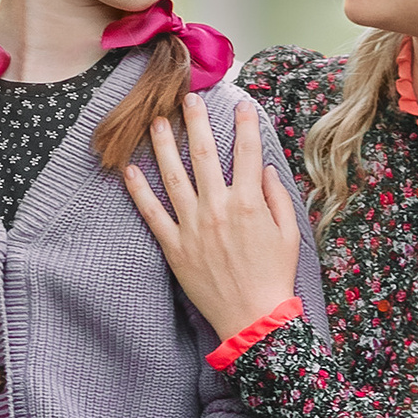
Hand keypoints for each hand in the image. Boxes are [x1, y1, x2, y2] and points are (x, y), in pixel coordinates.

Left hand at [121, 95, 301, 342]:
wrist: (253, 318)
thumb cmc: (274, 276)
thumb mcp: (289, 234)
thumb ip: (278, 198)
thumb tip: (264, 169)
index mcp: (248, 203)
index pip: (246, 152)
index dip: (245, 125)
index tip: (241, 104)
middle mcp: (218, 208)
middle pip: (204, 155)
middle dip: (196, 122)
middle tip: (188, 98)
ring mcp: (193, 227)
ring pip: (173, 177)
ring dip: (162, 147)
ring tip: (155, 123)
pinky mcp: (174, 246)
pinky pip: (152, 214)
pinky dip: (138, 192)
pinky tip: (129, 171)